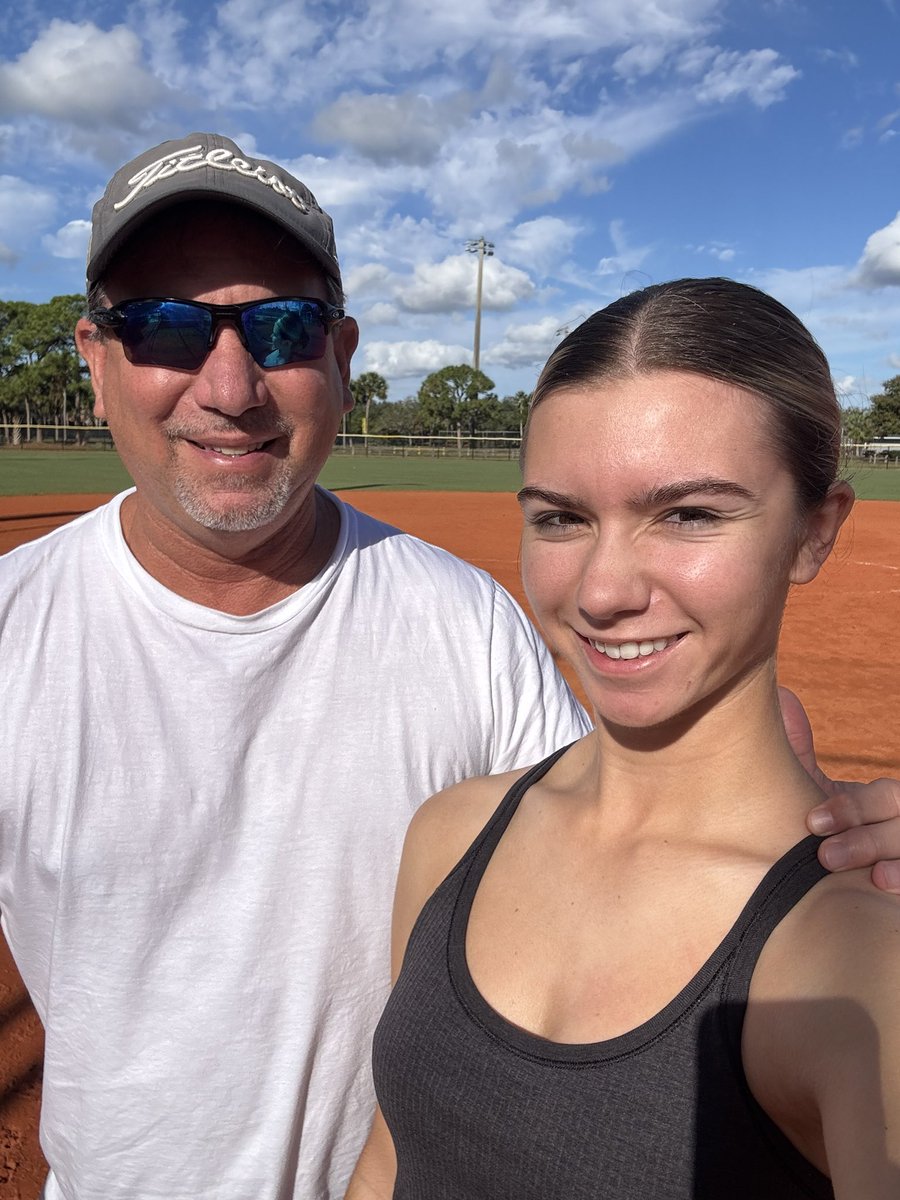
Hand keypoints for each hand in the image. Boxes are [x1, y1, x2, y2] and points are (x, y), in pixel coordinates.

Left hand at [779, 686, 899, 892]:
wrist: (834, 884)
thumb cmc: (826, 834)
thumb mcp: (816, 795)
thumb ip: (799, 755)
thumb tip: (783, 700)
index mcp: (884, 802)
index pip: (884, 796)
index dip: (853, 808)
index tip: (812, 822)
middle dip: (865, 838)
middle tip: (824, 856)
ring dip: (888, 861)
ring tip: (858, 876)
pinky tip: (883, 886)